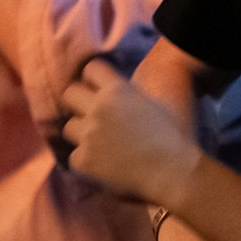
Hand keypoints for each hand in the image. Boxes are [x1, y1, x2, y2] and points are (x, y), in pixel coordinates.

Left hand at [60, 59, 202, 205]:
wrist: (171, 171)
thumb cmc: (170, 138)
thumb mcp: (152, 104)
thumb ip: (127, 94)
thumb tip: (111, 93)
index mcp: (118, 90)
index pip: (91, 69)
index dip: (92, 80)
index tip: (97, 90)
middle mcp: (99, 108)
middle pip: (69, 94)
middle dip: (78, 104)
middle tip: (92, 117)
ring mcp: (89, 134)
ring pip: (69, 127)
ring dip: (81, 134)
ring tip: (101, 145)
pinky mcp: (84, 160)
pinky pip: (74, 157)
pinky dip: (86, 162)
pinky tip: (103, 166)